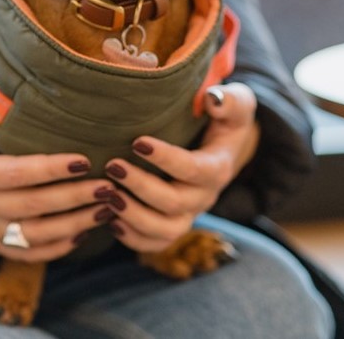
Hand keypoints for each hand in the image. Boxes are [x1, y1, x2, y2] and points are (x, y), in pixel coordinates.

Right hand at [0, 85, 114, 261]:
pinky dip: (58, 248)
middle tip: (110, 185)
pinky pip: (28, 254)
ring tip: (109, 208)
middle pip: (35, 206)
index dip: (53, 168)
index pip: (18, 174)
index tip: (85, 159)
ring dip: (77, 224)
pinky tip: (85, 232)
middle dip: (76, 197)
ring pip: (37, 236)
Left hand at [102, 82, 258, 252]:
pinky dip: (131, 238)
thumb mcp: (236, 104)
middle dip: (140, 187)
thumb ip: (228, 101)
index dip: (165, 158)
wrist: (223, 147)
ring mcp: (188, 215)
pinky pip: (154, 244)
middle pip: (174, 204)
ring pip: (164, 231)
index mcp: (217, 168)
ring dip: (132, 216)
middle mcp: (203, 197)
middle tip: (112, 166)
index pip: (191, 169)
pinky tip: (110, 219)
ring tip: (107, 195)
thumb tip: (213, 99)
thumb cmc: (224, 119)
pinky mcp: (173, 224)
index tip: (137, 142)